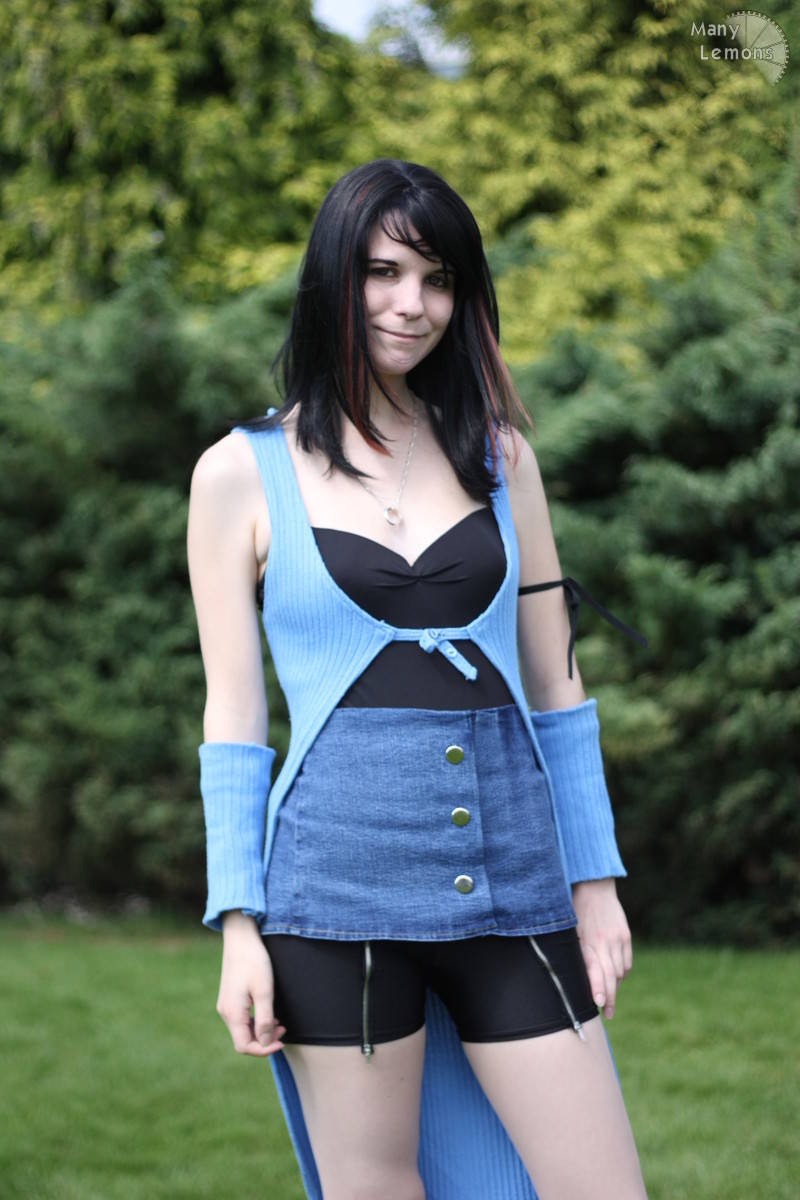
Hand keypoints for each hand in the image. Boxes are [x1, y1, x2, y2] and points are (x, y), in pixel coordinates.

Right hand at [217, 911, 285, 1055]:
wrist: (240, 938)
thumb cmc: (253, 961)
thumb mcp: (264, 991)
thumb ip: (264, 1019)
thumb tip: (264, 1042)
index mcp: (232, 1013)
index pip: (244, 1046)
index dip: (263, 1049)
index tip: (281, 1042)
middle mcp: (225, 1012)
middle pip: (243, 1039)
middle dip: (264, 1039)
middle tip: (283, 1029)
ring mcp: (226, 1005)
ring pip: (243, 1030)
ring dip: (261, 1031)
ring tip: (279, 1022)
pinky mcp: (230, 998)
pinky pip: (242, 1019)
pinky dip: (255, 1021)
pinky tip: (268, 1014)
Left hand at [571, 878, 632, 1020]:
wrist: (593, 886)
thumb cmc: (574, 910)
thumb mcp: (569, 931)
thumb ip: (575, 952)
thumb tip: (576, 977)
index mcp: (587, 941)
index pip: (595, 970)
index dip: (598, 988)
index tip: (600, 1003)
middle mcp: (604, 942)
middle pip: (611, 976)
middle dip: (610, 998)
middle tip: (608, 1014)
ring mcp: (617, 939)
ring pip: (620, 971)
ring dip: (614, 984)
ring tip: (608, 994)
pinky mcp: (625, 936)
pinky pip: (626, 962)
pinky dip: (622, 971)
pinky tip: (615, 974)